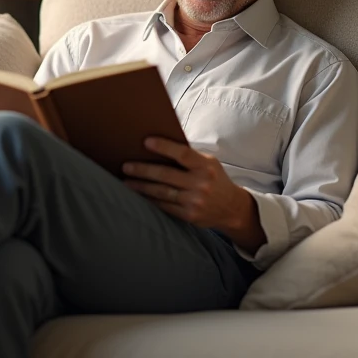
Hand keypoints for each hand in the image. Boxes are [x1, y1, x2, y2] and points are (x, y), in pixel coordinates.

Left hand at [122, 137, 264, 253]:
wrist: (231, 208)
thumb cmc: (214, 179)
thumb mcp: (209, 163)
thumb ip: (189, 157)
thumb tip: (159, 146)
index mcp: (206, 166)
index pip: (182, 154)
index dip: (164, 147)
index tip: (146, 142)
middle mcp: (201, 184)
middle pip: (166, 175)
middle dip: (143, 170)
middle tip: (126, 166)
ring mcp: (195, 201)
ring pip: (162, 192)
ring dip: (141, 187)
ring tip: (126, 182)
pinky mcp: (189, 215)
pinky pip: (164, 206)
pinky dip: (149, 200)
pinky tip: (138, 195)